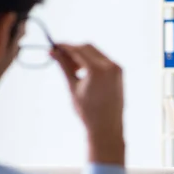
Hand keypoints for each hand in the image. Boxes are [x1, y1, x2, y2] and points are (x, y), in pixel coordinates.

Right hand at [51, 44, 124, 164]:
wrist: (107, 127)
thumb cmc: (87, 111)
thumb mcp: (73, 86)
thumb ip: (64, 67)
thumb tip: (53, 51)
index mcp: (97, 70)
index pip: (78, 49)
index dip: (64, 46)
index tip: (53, 46)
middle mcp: (110, 66)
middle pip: (87, 47)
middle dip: (73, 50)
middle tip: (60, 59)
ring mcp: (117, 69)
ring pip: (95, 52)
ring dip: (82, 56)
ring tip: (73, 71)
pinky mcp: (120, 72)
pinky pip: (103, 60)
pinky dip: (92, 61)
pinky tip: (83, 73)